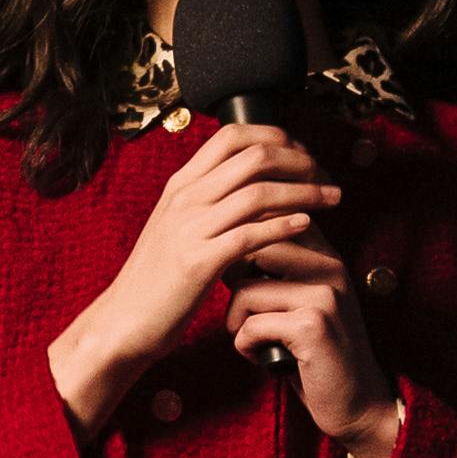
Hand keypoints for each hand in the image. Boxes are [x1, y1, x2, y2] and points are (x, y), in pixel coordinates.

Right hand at [47, 120, 339, 428]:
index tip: (302, 152)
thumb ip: (207, 203)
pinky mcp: (198, 263)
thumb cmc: (157, 280)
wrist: (123, 322)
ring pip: (259, 192)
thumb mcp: (177, 228)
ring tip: (333, 198)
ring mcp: (190, 228)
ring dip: (305, 191)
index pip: (232, 135)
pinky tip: (307, 226)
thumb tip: (249, 188)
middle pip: (254, 156)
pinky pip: (251, 235)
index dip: (275, 136)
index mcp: (181, 185)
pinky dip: (284, 226)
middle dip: (300, 160)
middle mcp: (185, 198)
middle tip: (325, 174)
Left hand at [225, 241, 402, 457]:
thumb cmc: (315, 354)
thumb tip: (228, 244)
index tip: (243, 278)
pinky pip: (250, 326)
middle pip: (250, 249)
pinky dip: (245, 347)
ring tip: (255, 340)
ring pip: (244, 289)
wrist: (358, 403)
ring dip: (236, 322)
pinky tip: (263, 358)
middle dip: (233, 284)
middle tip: (245, 315)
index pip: (273, 219)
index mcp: (326, 255)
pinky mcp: (312, 326)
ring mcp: (324, 295)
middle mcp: (330, 267)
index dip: (243, 247)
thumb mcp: (302, 302)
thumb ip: (277, 270)